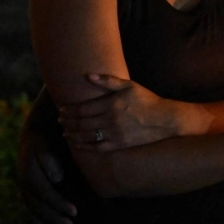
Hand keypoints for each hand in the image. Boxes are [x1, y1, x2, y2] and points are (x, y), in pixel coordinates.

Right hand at [17, 117, 76, 223]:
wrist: (34, 132)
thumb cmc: (44, 137)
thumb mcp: (44, 142)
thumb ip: (49, 159)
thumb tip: (57, 179)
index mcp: (28, 173)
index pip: (45, 193)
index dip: (59, 204)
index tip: (74, 212)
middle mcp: (23, 184)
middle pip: (39, 206)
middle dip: (54, 218)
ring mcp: (23, 189)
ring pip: (33, 212)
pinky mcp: (27, 192)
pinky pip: (31, 211)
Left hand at [59, 73, 176, 152]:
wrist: (163, 119)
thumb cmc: (146, 100)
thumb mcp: (128, 85)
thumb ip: (107, 81)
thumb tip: (88, 75)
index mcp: (110, 104)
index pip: (83, 109)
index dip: (69, 110)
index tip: (61, 110)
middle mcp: (110, 120)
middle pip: (82, 123)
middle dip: (68, 122)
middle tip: (60, 121)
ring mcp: (114, 134)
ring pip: (87, 136)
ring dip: (73, 135)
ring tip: (65, 133)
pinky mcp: (119, 145)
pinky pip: (98, 147)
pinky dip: (85, 147)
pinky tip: (78, 145)